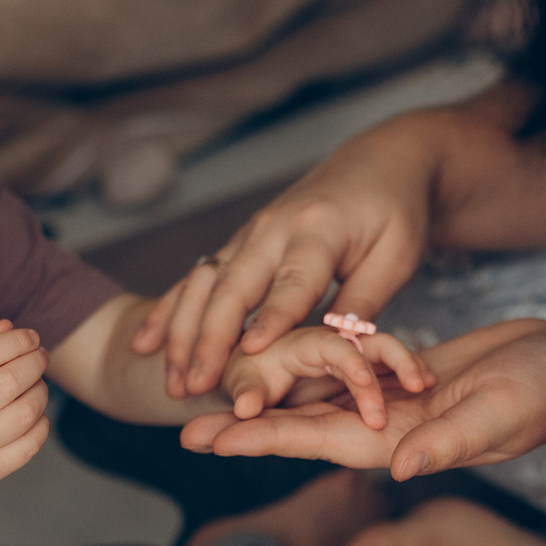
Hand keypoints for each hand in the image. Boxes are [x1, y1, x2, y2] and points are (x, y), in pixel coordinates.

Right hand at [0, 319, 49, 496]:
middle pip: (12, 381)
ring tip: (36, 384)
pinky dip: (41, 424)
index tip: (31, 337)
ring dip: (40, 391)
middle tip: (39, 357)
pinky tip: (34, 413)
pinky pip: (30, 445)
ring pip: (27, 412)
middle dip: (35, 362)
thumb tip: (9, 328)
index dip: (17, 340)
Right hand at [131, 129, 435, 398]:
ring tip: (171, 378)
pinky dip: (172, 308)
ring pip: (207, 284)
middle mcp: (275, 227)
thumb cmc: (396, 212)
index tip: (251, 354)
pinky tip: (147, 341)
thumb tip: (339, 347)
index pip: (293, 282)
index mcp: (319, 228)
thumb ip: (365, 301)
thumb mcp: (398, 257)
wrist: (381, 161)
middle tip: (194, 385)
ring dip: (184, 332)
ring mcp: (252, 232)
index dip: (272, 319)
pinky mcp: (243, 241)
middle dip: (210, 337)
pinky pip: (201, 278)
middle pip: (234, 286)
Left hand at [182, 318, 545, 480]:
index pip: (313, 443)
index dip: (258, 440)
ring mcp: (394, 409)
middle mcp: (387, 431)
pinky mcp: (404, 382)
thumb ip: (449, 443)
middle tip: (183, 428)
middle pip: (300, 429)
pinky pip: (345, 379)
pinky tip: (276, 367)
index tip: (206, 441)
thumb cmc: (543, 394)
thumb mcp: (499, 416)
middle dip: (245, 428)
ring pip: (317, 405)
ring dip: (269, 401)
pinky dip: (308, 374)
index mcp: (400, 443)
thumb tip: (400, 469)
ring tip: (217, 396)